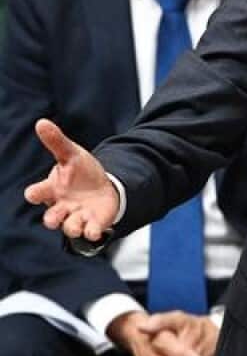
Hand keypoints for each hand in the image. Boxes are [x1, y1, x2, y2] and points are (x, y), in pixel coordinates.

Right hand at [23, 119, 117, 241]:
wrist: (102, 187)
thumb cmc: (81, 172)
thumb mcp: (71, 155)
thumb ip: (56, 142)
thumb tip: (41, 122)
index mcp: (52, 189)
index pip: (37, 193)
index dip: (35, 194)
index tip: (33, 194)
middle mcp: (61, 206)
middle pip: (50, 218)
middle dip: (52, 218)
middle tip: (55, 216)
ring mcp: (76, 217)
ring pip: (69, 227)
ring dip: (72, 226)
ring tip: (79, 220)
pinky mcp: (92, 224)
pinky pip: (89, 233)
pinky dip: (91, 233)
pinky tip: (95, 231)